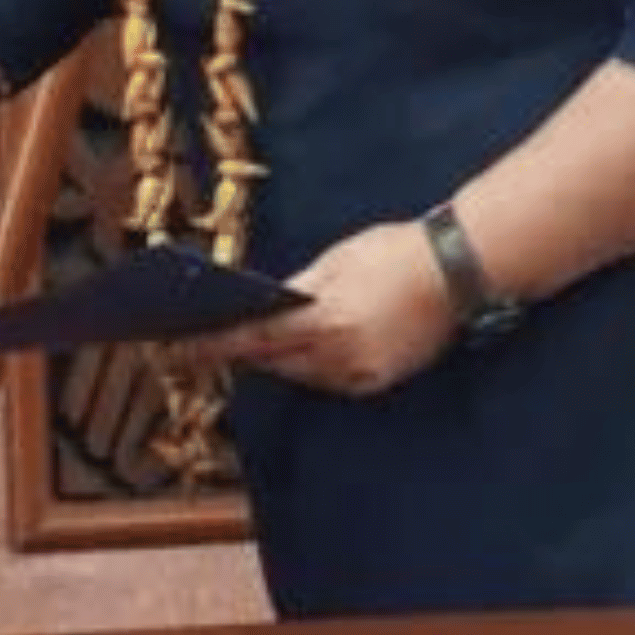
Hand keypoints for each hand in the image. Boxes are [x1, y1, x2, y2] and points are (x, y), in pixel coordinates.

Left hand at [192, 220, 458, 398]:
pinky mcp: (379, 381)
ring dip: (277, 359)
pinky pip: (331, 380)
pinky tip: (301, 352)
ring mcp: (360, 373)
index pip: (252, 338)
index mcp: (323, 320)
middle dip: (242, 352)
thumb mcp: (336, 260)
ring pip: (301, 374)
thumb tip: (265, 305)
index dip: (211, 346)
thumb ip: (298, 288)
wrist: (457, 270)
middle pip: (273, 361)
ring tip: (251, 344)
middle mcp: (339, 355)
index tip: (177, 349)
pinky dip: (312, 367)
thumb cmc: (393, 253)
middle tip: (207, 345)